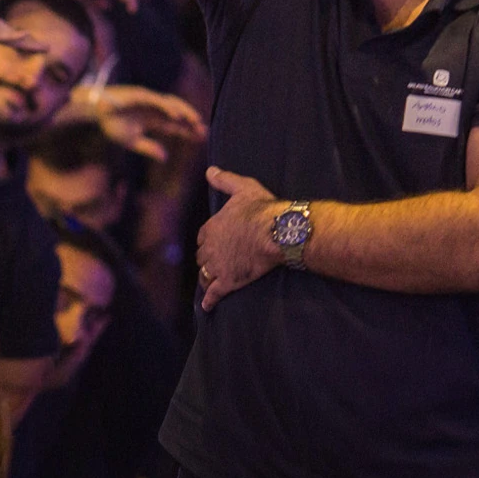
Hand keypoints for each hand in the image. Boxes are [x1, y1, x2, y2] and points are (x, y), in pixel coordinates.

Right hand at [0, 7, 44, 52]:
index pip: (3, 28)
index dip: (18, 38)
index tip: (32, 44)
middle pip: (9, 31)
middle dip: (28, 41)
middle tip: (47, 48)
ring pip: (8, 33)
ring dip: (27, 41)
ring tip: (44, 48)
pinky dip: (12, 37)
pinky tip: (25, 39)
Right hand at [74, 84, 207, 162]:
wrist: (95, 112)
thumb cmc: (111, 124)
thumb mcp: (131, 141)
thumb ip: (148, 148)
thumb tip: (165, 157)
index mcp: (152, 120)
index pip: (174, 126)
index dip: (188, 131)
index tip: (201, 138)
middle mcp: (154, 109)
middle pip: (178, 115)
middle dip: (191, 122)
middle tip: (203, 132)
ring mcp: (149, 101)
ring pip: (172, 105)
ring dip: (185, 112)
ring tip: (196, 122)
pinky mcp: (141, 95)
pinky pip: (158, 101)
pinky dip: (168, 107)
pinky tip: (177, 116)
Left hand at [197, 168, 285, 309]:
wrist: (276, 232)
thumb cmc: (261, 209)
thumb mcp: (242, 188)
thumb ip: (225, 180)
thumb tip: (210, 170)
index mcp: (211, 227)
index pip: (203, 236)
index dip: (208, 240)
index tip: (213, 242)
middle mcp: (210, 248)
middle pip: (203, 257)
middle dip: (207, 259)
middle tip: (214, 262)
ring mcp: (218, 266)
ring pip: (205, 275)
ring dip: (206, 278)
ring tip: (208, 282)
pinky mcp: (229, 281)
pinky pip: (214, 293)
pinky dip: (209, 300)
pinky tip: (207, 307)